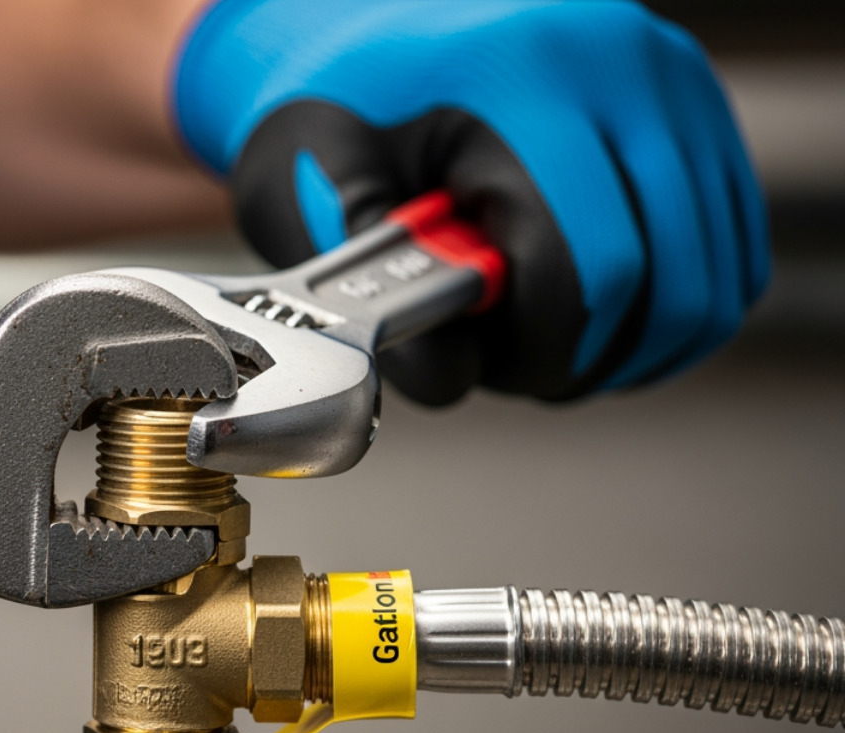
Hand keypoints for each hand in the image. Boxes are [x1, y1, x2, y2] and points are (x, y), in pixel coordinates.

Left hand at [174, 0, 769, 402]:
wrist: (360, 21)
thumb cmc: (332, 101)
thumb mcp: (319, 192)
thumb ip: (378, 297)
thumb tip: (457, 376)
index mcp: (523, 78)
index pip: (592, 267)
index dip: (546, 354)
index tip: (490, 368)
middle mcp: (621, 65)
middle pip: (674, 283)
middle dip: (593, 360)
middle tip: (521, 368)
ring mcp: (672, 79)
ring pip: (719, 277)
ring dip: (638, 343)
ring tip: (549, 336)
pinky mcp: (698, 104)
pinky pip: (733, 246)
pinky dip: (678, 306)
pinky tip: (598, 311)